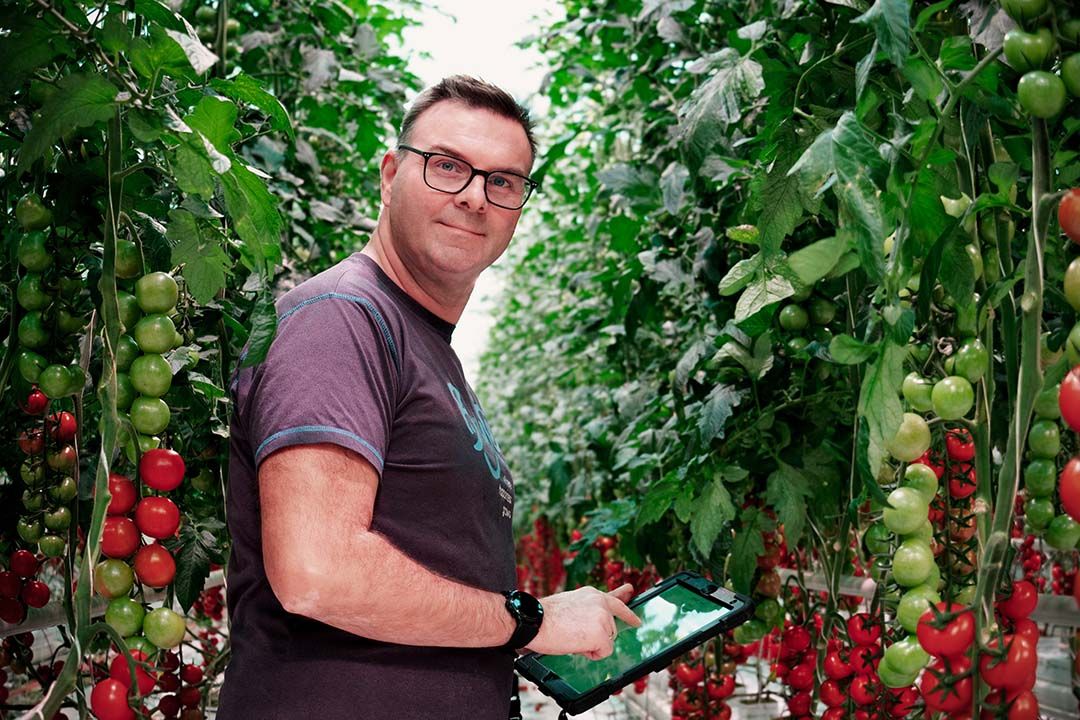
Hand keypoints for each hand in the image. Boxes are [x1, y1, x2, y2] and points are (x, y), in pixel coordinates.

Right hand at [524, 583, 640, 659]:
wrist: (534, 620)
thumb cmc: (545, 616)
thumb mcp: (571, 604)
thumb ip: (587, 608)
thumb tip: (595, 620)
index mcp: (592, 594)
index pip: (615, 599)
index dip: (626, 607)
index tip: (633, 597)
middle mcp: (601, 602)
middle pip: (611, 628)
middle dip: (598, 636)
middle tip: (578, 636)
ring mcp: (603, 618)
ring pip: (607, 641)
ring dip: (592, 644)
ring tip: (571, 636)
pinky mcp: (601, 634)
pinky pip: (604, 652)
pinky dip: (591, 654)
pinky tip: (575, 644)